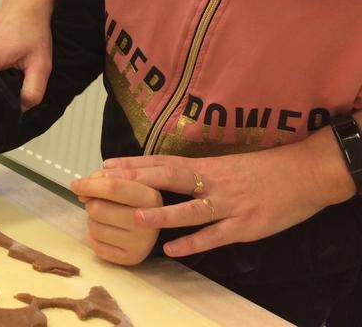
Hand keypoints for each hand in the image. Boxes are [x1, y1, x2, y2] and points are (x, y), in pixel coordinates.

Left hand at [70, 171, 161, 264]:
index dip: (89, 185)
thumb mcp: (127, 180)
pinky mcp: (129, 259)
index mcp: (150, 197)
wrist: (151, 224)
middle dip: (90, 202)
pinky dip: (94, 235)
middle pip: (98, 209)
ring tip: (104, 215)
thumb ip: (104, 177)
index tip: (75, 185)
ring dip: (92, 218)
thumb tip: (82, 191)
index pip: (112, 187)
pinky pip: (96, 246)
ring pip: (94, 227)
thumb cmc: (135, 199)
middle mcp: (148, 222)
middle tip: (96, 201)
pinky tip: (105, 229)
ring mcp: (139, 244)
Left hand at [101, 137, 345, 257]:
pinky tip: (172, 250)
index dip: (136, 163)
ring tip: (136, 216)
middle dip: (138, 180)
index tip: (109, 164)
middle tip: (109, 182)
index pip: (164, 162)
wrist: (303, 173)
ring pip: (191, 210)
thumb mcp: (226, 163)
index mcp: (207, 165)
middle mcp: (213, 181)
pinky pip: (215, 236)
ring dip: (163, 213)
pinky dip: (193, 243)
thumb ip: (198, 171)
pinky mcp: (245, 226)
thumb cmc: (262, 167)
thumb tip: (166, 176)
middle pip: (169, 178)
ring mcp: (228, 204)